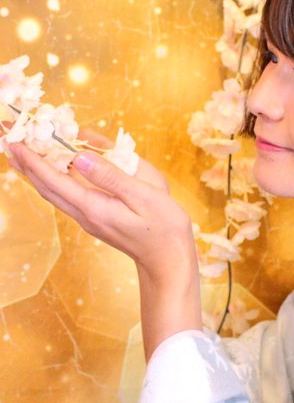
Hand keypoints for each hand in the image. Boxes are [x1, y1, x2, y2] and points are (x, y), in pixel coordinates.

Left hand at [8, 133, 202, 357]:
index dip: (32, 159)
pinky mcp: (97, 220)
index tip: (13, 140)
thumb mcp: (145, 195)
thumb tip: (79, 157)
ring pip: (53, 193)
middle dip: (25, 164)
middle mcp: (85, 214)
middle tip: (8, 141)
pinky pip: (67, 196)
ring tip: (22, 154)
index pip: (53, 179)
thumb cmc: (164, 228)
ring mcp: (89, 219)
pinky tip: (56, 172)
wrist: (168, 261)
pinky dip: (53, 180)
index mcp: (94, 206)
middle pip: (45, 187)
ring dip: (36, 172)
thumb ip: (111, 176)